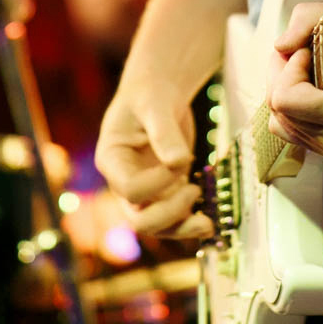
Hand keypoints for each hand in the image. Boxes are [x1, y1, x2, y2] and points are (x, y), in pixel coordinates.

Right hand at [94, 77, 211, 239]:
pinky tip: (210, 219)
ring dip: (182, 229)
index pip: (129, 188)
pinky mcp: (165, 193)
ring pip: (157, 226)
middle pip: (138, 219)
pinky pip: (175, 219)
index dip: (157, 183)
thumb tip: (180, 162)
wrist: (160, 94)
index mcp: (112, 160)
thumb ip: (164, 133)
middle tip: (193, 191)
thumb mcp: (155, 105)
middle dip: (168, 215)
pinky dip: (190, 223)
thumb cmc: (150, 94)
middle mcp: (123, 181)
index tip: (182, 160)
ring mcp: (144, 191)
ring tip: (208, 224)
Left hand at [267, 0, 322, 157]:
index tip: (312, 51)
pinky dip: (292, 106)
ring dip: (286, 90)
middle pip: (276, 109)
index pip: (282, 98)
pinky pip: (290, 128)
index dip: (290, 68)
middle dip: (284, 75)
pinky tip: (312, 88)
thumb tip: (279, 47)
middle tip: (307, 55)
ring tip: (310, 72)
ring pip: (279, 120)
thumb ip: (305, 21)